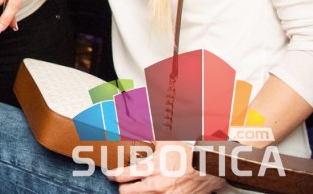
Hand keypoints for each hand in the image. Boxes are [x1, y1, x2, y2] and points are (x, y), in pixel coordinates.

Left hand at [106, 143, 223, 192]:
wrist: (211, 165)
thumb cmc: (188, 152)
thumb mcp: (164, 141)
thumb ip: (147, 141)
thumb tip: (132, 132)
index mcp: (152, 168)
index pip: (123, 175)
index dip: (113, 176)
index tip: (110, 175)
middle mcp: (157, 185)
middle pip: (127, 192)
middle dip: (122, 188)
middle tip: (121, 184)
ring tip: (137, 188)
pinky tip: (154, 192)